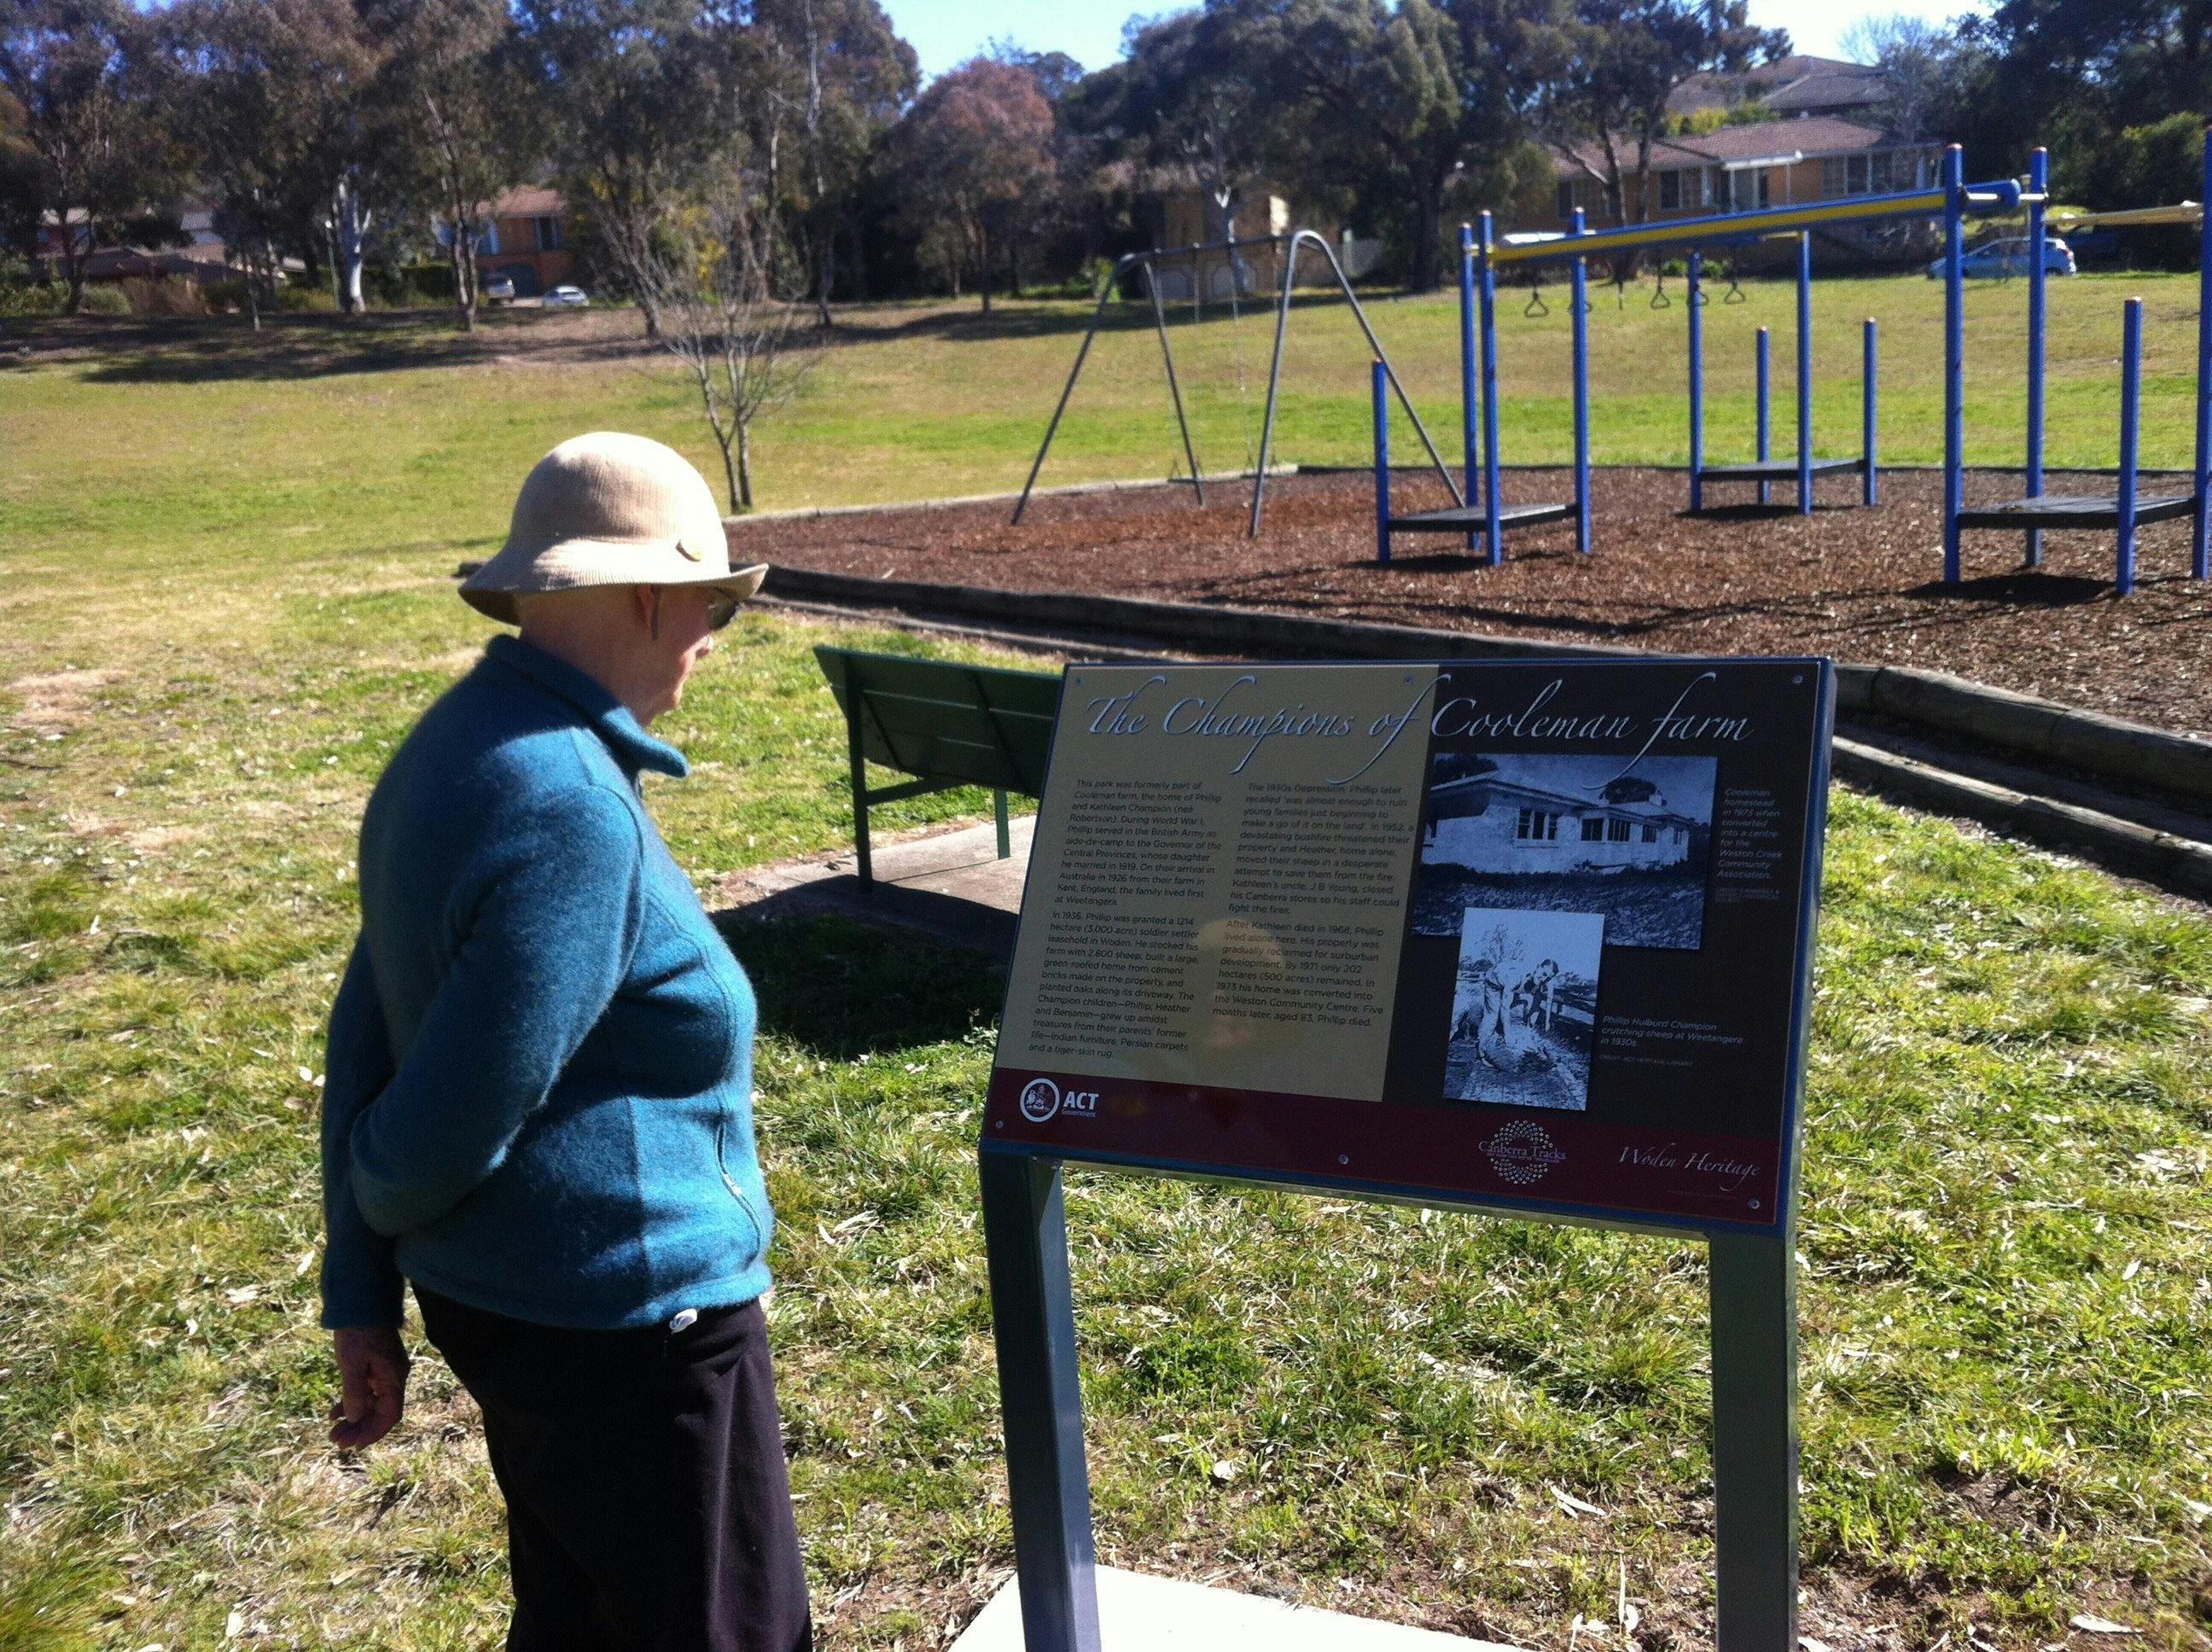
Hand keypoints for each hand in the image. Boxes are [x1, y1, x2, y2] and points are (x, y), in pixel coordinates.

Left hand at [329, 1325, 409, 1449]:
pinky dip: (351, 1404)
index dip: (373, 1433)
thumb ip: (355, 1393)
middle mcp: (392, 1378)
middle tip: (336, 1442)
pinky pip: (366, 1393)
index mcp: (393, 1377)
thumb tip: (356, 1419)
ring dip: (354, 1420)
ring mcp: (384, 1372)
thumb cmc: (357, 1332)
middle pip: (380, 1412)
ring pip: (372, 1405)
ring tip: (332, 1433)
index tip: (354, 1446)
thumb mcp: (352, 1363)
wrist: (359, 1304)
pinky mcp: (374, 1367)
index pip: (390, 1415)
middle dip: (359, 1430)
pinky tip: (334, 1414)